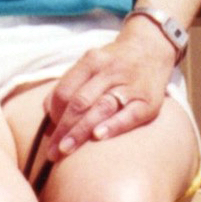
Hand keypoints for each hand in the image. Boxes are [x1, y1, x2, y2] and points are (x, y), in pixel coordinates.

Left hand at [41, 22, 179, 160]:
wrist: (152, 49)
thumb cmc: (114, 64)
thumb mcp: (91, 64)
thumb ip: (69, 87)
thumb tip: (49, 121)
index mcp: (92, 61)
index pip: (65, 90)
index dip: (53, 114)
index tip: (49, 133)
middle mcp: (109, 71)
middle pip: (80, 102)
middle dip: (63, 129)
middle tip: (52, 152)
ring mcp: (130, 85)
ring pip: (100, 108)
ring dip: (80, 132)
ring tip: (66, 150)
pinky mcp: (148, 101)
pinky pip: (129, 115)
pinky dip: (113, 125)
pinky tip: (98, 136)